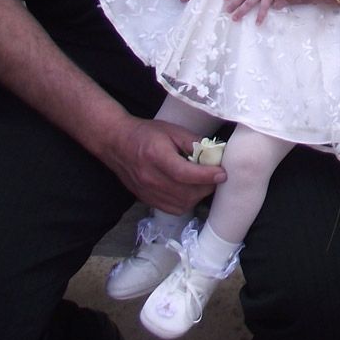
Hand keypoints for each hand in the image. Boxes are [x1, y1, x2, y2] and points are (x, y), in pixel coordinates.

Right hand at [100, 115, 225, 213]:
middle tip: (215, 175)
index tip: (222, 173)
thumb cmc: (146, 134)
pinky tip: (190, 190)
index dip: (207, 176)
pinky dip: (186, 202)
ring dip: (198, 195)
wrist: (117, 144)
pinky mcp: (147, 199)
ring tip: (203, 182)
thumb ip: (193, 142)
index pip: (185, 174)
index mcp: (156, 157)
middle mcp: (150, 178)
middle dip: (206, 186)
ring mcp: (147, 192)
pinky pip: (173, 209)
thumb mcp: (172, 130)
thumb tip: (215, 154)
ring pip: (181, 204)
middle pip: (186, 192)